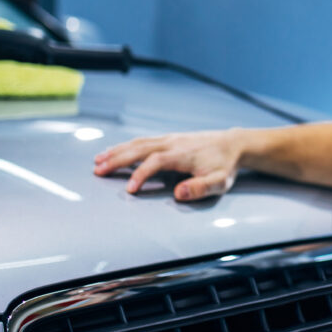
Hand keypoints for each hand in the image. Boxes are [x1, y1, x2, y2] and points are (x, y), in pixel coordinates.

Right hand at [93, 129, 242, 200]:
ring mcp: (170, 139)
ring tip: (98, 161)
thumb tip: (178, 193)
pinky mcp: (169, 138)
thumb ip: (200, 188)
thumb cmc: (226, 165)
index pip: (155, 162)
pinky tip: (116, 152)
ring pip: (138, 143)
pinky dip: (126, 146)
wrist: (234, 143)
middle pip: (139, 149)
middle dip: (117, 159)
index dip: (140, 175)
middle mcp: (172, 143)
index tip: (129, 190)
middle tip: (97, 170)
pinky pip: (143, 140)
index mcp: (182, 154)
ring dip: (117, 151)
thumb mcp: (220, 181)